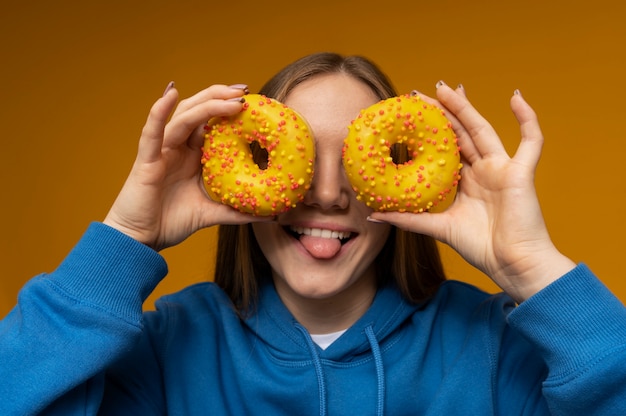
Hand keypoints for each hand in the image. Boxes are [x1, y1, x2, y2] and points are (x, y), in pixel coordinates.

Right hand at [104, 83, 271, 251]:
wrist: (141, 240)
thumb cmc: (170, 223)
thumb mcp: (210, 213)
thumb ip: (237, 212)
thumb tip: (269, 214)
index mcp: (192, 156)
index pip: (211, 124)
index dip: (228, 109)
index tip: (252, 101)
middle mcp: (177, 148)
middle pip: (198, 111)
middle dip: (221, 96)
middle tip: (244, 91)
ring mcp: (162, 151)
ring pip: (183, 116)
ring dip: (207, 103)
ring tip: (231, 96)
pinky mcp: (147, 160)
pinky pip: (152, 131)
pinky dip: (159, 111)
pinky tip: (171, 94)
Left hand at [369, 83, 574, 301]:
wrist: (511, 265)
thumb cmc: (480, 248)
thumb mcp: (438, 228)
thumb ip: (407, 219)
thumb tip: (373, 214)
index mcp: (466, 181)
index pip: (445, 148)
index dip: (430, 132)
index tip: (409, 116)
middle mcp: (483, 170)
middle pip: (460, 133)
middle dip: (442, 113)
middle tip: (420, 95)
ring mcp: (502, 169)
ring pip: (483, 130)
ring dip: (466, 107)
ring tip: (448, 88)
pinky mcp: (521, 172)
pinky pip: (531, 140)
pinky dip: (527, 118)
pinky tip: (515, 97)